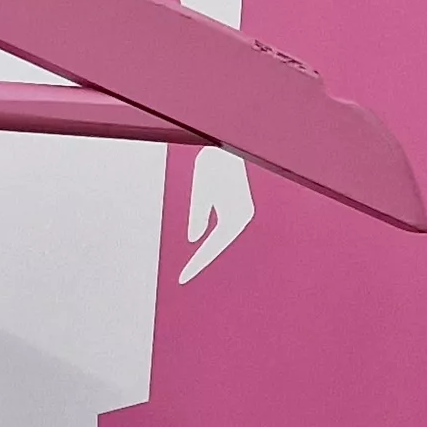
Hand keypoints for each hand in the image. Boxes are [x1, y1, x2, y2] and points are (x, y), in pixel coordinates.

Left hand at [179, 148, 251, 282]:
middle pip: (218, 245)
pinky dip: (213, 240)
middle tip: (183, 278)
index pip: (213, 246)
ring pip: (222, 239)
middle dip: (202, 261)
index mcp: (235, 216)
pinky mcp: (239, 208)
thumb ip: (198, 214)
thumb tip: (194, 239)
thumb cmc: (212, 165)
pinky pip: (224, 229)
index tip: (184, 277)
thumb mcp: (200, 190)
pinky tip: (201, 248)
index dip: (198, 263)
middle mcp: (243, 217)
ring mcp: (242, 213)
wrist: (226, 148)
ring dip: (208, 251)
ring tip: (191, 267)